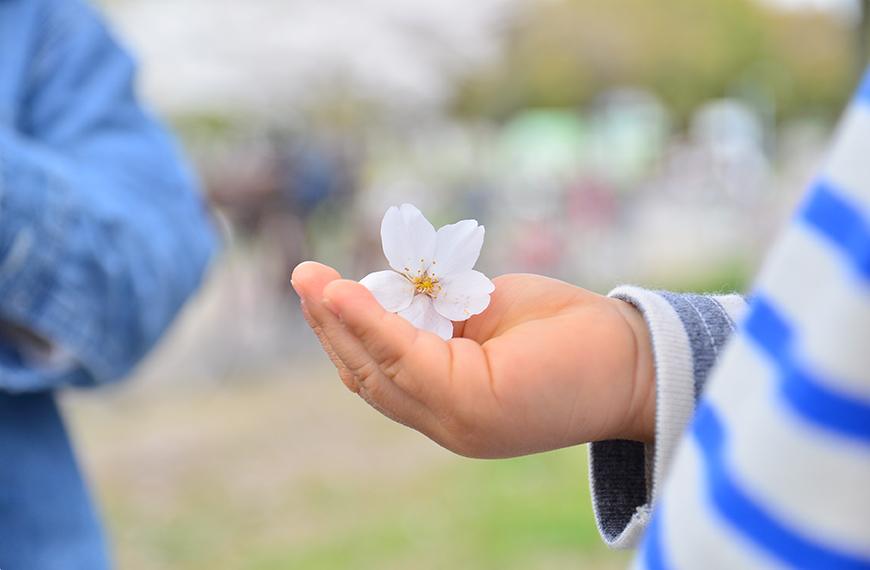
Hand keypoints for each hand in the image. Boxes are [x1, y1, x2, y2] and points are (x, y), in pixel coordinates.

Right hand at [292, 261, 655, 458]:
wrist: (635, 357)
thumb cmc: (565, 333)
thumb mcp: (484, 316)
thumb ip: (435, 315)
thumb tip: (390, 292)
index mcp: (448, 401)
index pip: (380, 372)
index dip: (344, 332)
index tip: (320, 290)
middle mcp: (445, 420)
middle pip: (367, 375)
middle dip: (330, 326)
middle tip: (303, 278)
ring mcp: (457, 421)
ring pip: (378, 370)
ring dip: (340, 323)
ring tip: (310, 281)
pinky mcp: (472, 407)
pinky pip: (406, 360)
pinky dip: (372, 325)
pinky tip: (344, 292)